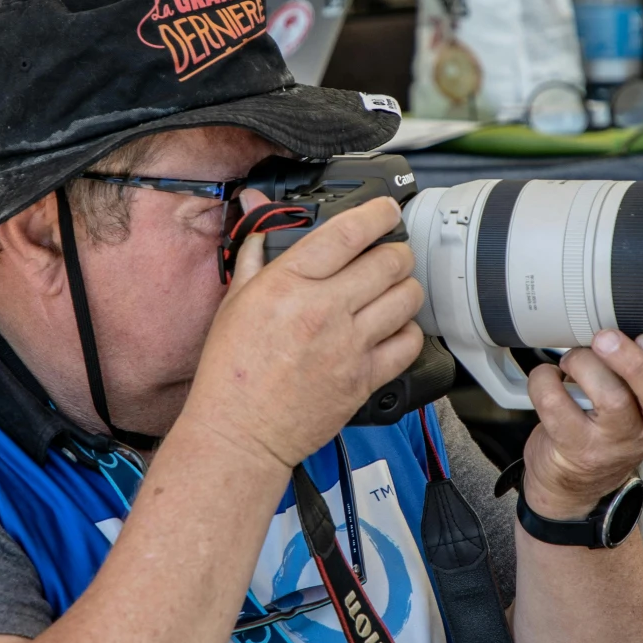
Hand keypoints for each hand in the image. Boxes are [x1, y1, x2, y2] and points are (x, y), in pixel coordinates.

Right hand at [182, 194, 423, 477]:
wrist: (241, 433)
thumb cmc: (232, 371)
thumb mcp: (235, 301)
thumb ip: (255, 251)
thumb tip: (259, 211)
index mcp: (289, 285)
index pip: (348, 232)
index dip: (377, 213)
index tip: (385, 209)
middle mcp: (324, 310)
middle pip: (390, 260)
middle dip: (396, 250)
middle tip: (389, 252)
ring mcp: (350, 346)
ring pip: (407, 297)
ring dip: (406, 285)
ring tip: (393, 287)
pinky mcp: (366, 378)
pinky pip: (409, 342)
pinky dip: (409, 329)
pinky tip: (392, 327)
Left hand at [522, 331, 642, 520]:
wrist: (574, 477)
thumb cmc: (605, 423)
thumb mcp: (636, 397)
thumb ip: (639, 362)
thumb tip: (617, 310)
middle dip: (635, 361)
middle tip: (607, 338)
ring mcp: (613, 442)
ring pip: (613, 400)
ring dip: (585, 365)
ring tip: (573, 359)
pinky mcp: (576, 448)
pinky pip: (558, 407)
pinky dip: (546, 382)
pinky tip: (548, 377)